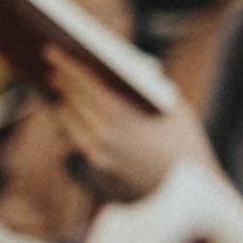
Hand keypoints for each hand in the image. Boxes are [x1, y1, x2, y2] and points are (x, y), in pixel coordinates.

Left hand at [43, 46, 221, 198]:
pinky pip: (77, 141)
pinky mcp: (98, 171)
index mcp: (120, 114)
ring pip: (68, 123)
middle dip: (62, 82)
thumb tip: (127, 65)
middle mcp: (102, 135)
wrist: (191, 191)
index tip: (52, 50)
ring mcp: (97, 156)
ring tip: (59, 89)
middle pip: (72, 101)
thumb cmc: (186, 141)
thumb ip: (147, 82)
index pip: (83, 82)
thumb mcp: (172, 103)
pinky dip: (72, 124)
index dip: (66, 64)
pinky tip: (72, 116)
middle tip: (52, 66)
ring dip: (63, 104)